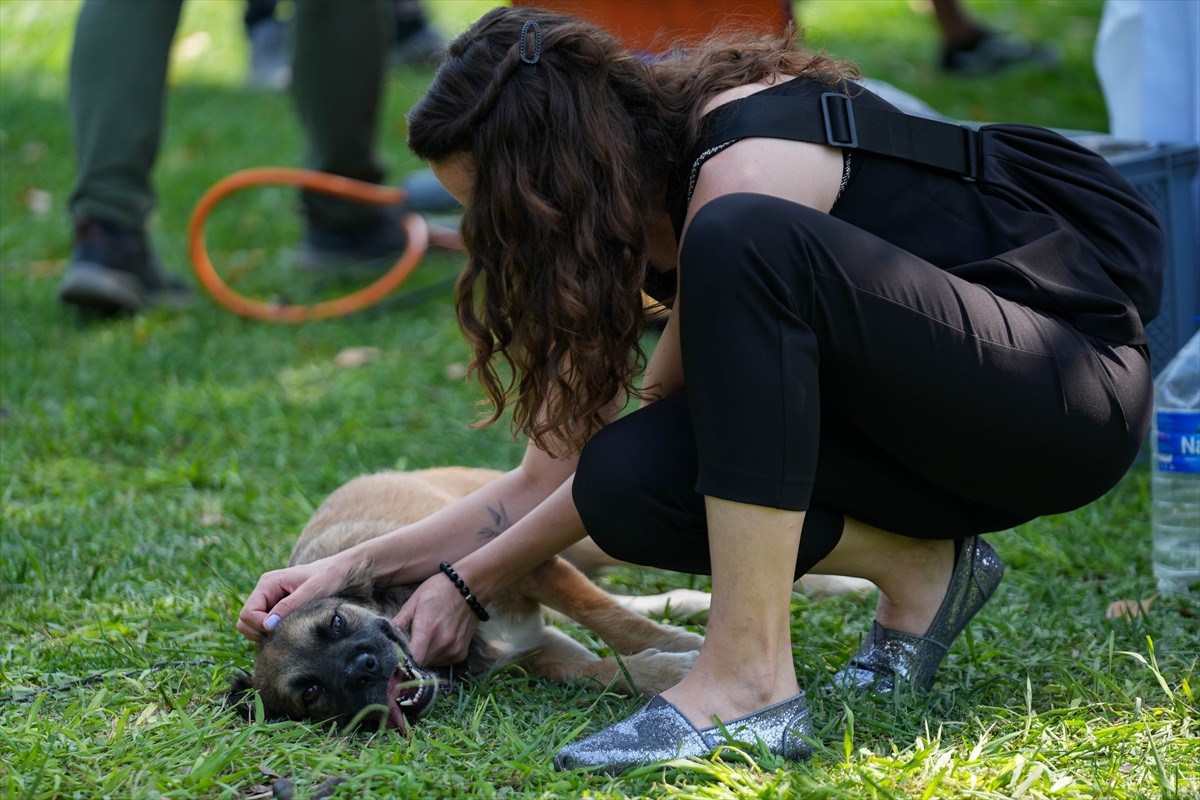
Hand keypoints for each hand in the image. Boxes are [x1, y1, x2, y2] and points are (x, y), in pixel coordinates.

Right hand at [236, 552, 351, 641]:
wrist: (338, 570)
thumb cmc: (327, 577)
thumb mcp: (311, 591)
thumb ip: (289, 606)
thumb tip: (268, 625)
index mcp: (268, 583)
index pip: (248, 613)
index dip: (259, 626)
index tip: (279, 629)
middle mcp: (264, 591)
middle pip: (244, 621)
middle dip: (259, 631)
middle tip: (282, 633)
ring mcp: (268, 600)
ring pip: (251, 625)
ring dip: (264, 633)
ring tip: (287, 630)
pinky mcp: (275, 608)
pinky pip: (263, 625)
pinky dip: (271, 632)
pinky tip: (288, 629)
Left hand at [393, 571, 480, 666]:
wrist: (471, 587)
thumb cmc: (440, 590)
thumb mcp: (415, 601)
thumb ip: (400, 621)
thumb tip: (384, 635)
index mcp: (427, 631)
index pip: (411, 660)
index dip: (401, 661)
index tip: (396, 656)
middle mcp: (442, 644)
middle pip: (419, 664)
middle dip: (411, 657)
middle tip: (409, 643)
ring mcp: (454, 650)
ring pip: (430, 664)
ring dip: (424, 656)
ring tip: (425, 639)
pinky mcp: (461, 654)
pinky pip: (443, 662)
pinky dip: (436, 655)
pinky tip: (437, 640)